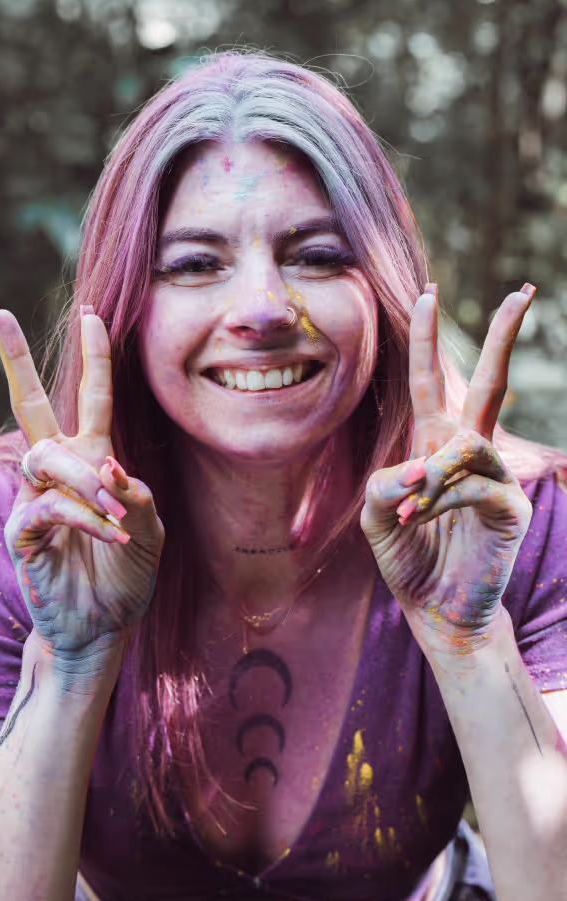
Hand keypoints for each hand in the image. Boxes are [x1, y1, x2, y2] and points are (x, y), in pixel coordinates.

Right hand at [0, 301, 163, 690]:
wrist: (104, 627)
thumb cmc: (127, 576)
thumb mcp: (151, 531)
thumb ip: (137, 496)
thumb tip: (109, 466)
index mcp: (93, 460)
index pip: (90, 400)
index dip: (93, 358)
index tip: (92, 314)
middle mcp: (59, 471)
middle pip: (29, 403)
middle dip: (14, 357)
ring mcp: (36, 498)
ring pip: (48, 457)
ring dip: (88, 482)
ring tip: (119, 517)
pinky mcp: (24, 531)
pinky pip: (49, 507)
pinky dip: (86, 520)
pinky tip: (113, 537)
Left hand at [360, 284, 534, 651]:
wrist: (435, 609)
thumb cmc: (408, 558)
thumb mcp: (378, 516)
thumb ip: (386, 483)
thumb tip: (420, 466)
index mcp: (433, 445)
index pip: (433, 382)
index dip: (428, 340)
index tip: (427, 293)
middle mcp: (469, 453)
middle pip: (492, 383)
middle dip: (504, 336)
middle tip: (523, 291)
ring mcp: (495, 477)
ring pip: (467, 444)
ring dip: (431, 476)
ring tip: (410, 511)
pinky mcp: (510, 506)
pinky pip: (473, 484)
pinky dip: (440, 500)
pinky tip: (422, 520)